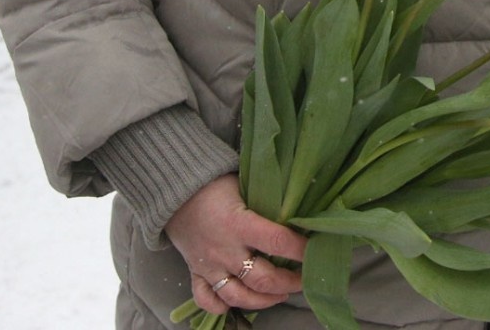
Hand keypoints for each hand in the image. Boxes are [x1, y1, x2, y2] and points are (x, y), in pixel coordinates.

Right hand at [165, 173, 306, 315]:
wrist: (175, 190)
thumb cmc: (215, 183)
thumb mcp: (244, 185)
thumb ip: (265, 202)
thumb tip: (296, 209)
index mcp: (239, 224)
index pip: (277, 241)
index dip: (299, 249)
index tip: (315, 250)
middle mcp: (225, 250)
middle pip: (262, 278)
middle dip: (288, 283)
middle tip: (303, 279)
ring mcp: (209, 265)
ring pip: (239, 297)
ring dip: (264, 300)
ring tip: (279, 294)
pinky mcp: (195, 273)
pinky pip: (208, 299)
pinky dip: (222, 307)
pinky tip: (238, 303)